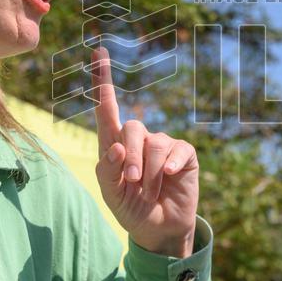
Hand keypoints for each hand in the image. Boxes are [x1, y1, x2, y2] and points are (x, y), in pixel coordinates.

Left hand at [91, 46, 198, 257]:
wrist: (159, 229)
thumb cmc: (131, 209)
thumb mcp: (111, 194)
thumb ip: (107, 170)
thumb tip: (116, 146)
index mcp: (114, 145)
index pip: (106, 108)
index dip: (103, 81)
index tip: (98, 51)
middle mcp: (138, 140)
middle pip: (131, 128)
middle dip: (130, 158)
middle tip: (132, 184)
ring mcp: (162, 145)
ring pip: (154, 143)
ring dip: (148, 172)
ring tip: (148, 192)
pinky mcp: (183, 154)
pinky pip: (176, 150)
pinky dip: (170, 167)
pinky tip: (171, 178)